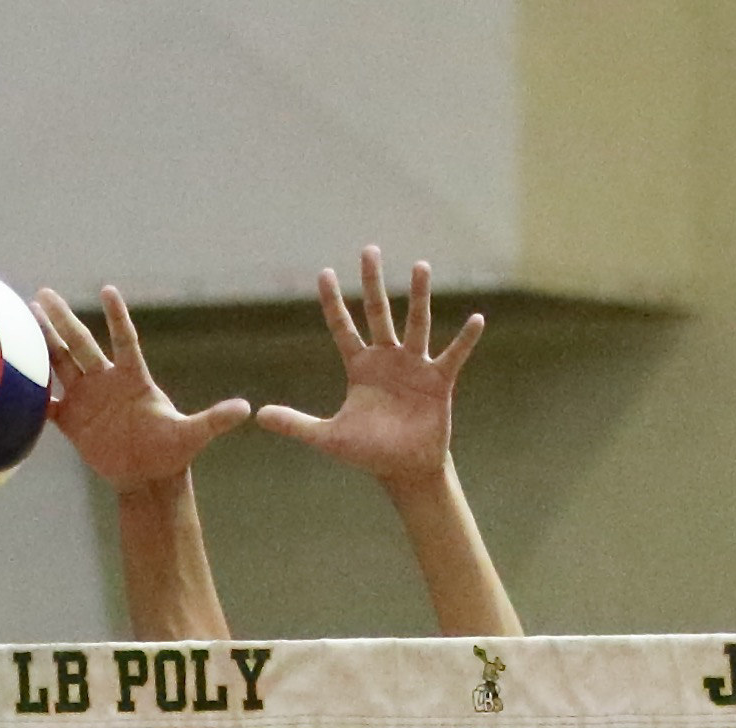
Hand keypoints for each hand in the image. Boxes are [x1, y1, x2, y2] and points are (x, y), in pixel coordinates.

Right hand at [32, 284, 250, 493]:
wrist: (149, 479)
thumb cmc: (172, 454)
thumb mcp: (192, 436)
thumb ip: (213, 420)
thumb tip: (244, 410)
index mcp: (134, 379)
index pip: (124, 341)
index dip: (118, 317)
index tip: (108, 291)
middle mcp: (107, 383)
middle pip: (81, 346)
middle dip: (62, 321)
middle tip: (43, 295)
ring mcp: (87, 400)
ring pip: (60, 365)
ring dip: (42, 343)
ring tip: (23, 318)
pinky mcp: (72, 423)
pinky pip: (47, 404)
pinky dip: (31, 395)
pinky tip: (11, 378)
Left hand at [256, 246, 484, 487]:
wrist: (404, 469)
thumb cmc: (368, 452)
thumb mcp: (328, 438)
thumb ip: (296, 424)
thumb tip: (259, 415)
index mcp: (360, 367)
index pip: (342, 327)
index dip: (333, 302)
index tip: (325, 273)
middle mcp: (387, 359)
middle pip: (378, 312)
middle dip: (372, 282)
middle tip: (369, 250)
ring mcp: (414, 366)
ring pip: (416, 323)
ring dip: (419, 296)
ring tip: (420, 266)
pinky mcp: (439, 381)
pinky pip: (453, 355)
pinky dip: (465, 339)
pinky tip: (476, 319)